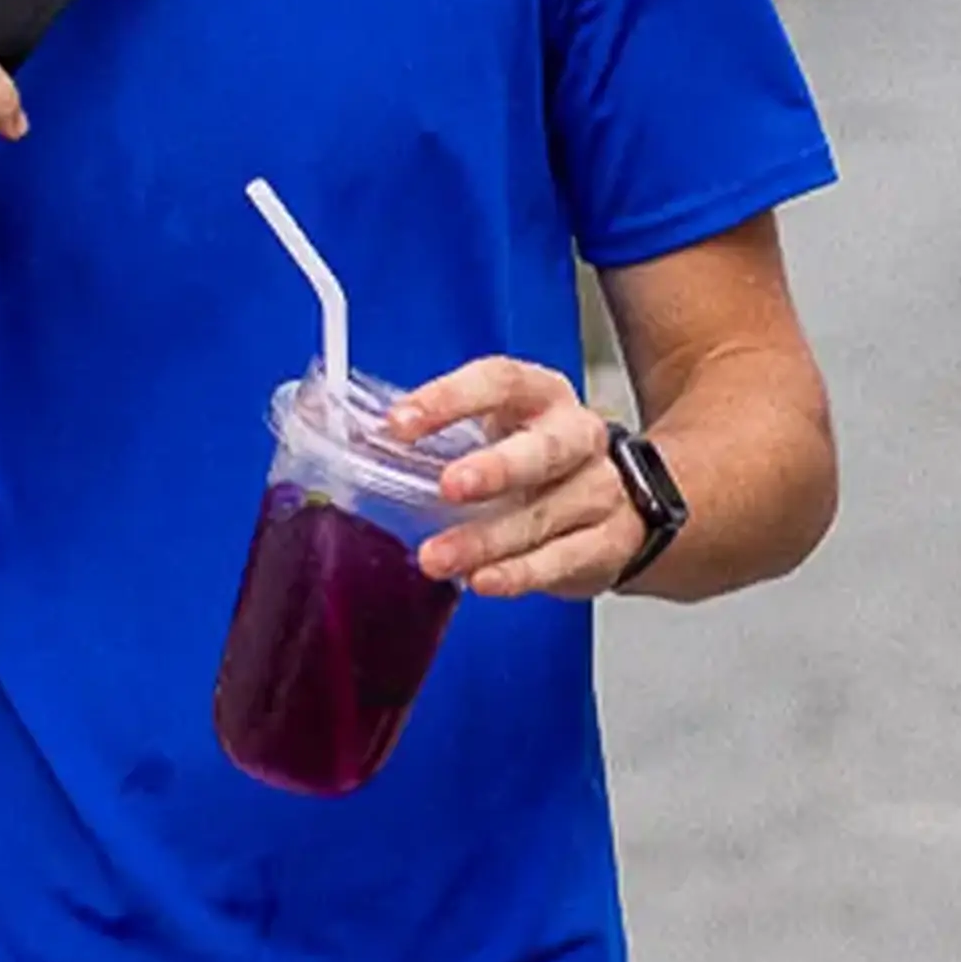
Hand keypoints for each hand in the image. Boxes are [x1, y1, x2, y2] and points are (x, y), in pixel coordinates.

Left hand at [385, 357, 644, 598]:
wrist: (616, 506)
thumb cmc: (537, 464)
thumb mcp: (495, 433)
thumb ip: (435, 434)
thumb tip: (344, 433)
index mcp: (542, 396)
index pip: (501, 381)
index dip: (451, 398)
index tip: (400, 424)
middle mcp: (578, 437)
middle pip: (546, 448)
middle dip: (498, 467)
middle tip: (450, 486)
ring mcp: (599, 490)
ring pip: (544, 514)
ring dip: (487, 539)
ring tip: (437, 557)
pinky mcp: (606, 542)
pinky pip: (561, 559)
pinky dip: (519, 573)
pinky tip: (483, 580)